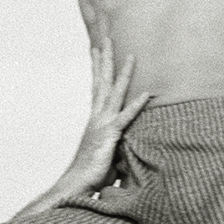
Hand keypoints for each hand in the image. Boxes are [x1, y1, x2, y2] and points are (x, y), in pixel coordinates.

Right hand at [64, 46, 152, 193]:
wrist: (76, 185)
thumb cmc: (91, 174)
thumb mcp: (105, 153)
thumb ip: (115, 143)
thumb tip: (124, 142)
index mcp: (94, 119)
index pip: (96, 87)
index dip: (97, 67)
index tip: (96, 48)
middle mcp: (96, 117)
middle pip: (102, 81)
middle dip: (106, 58)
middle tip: (107, 37)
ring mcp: (102, 124)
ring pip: (114, 92)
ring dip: (123, 72)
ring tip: (130, 54)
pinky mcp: (110, 136)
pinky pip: (126, 117)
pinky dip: (137, 105)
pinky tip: (147, 93)